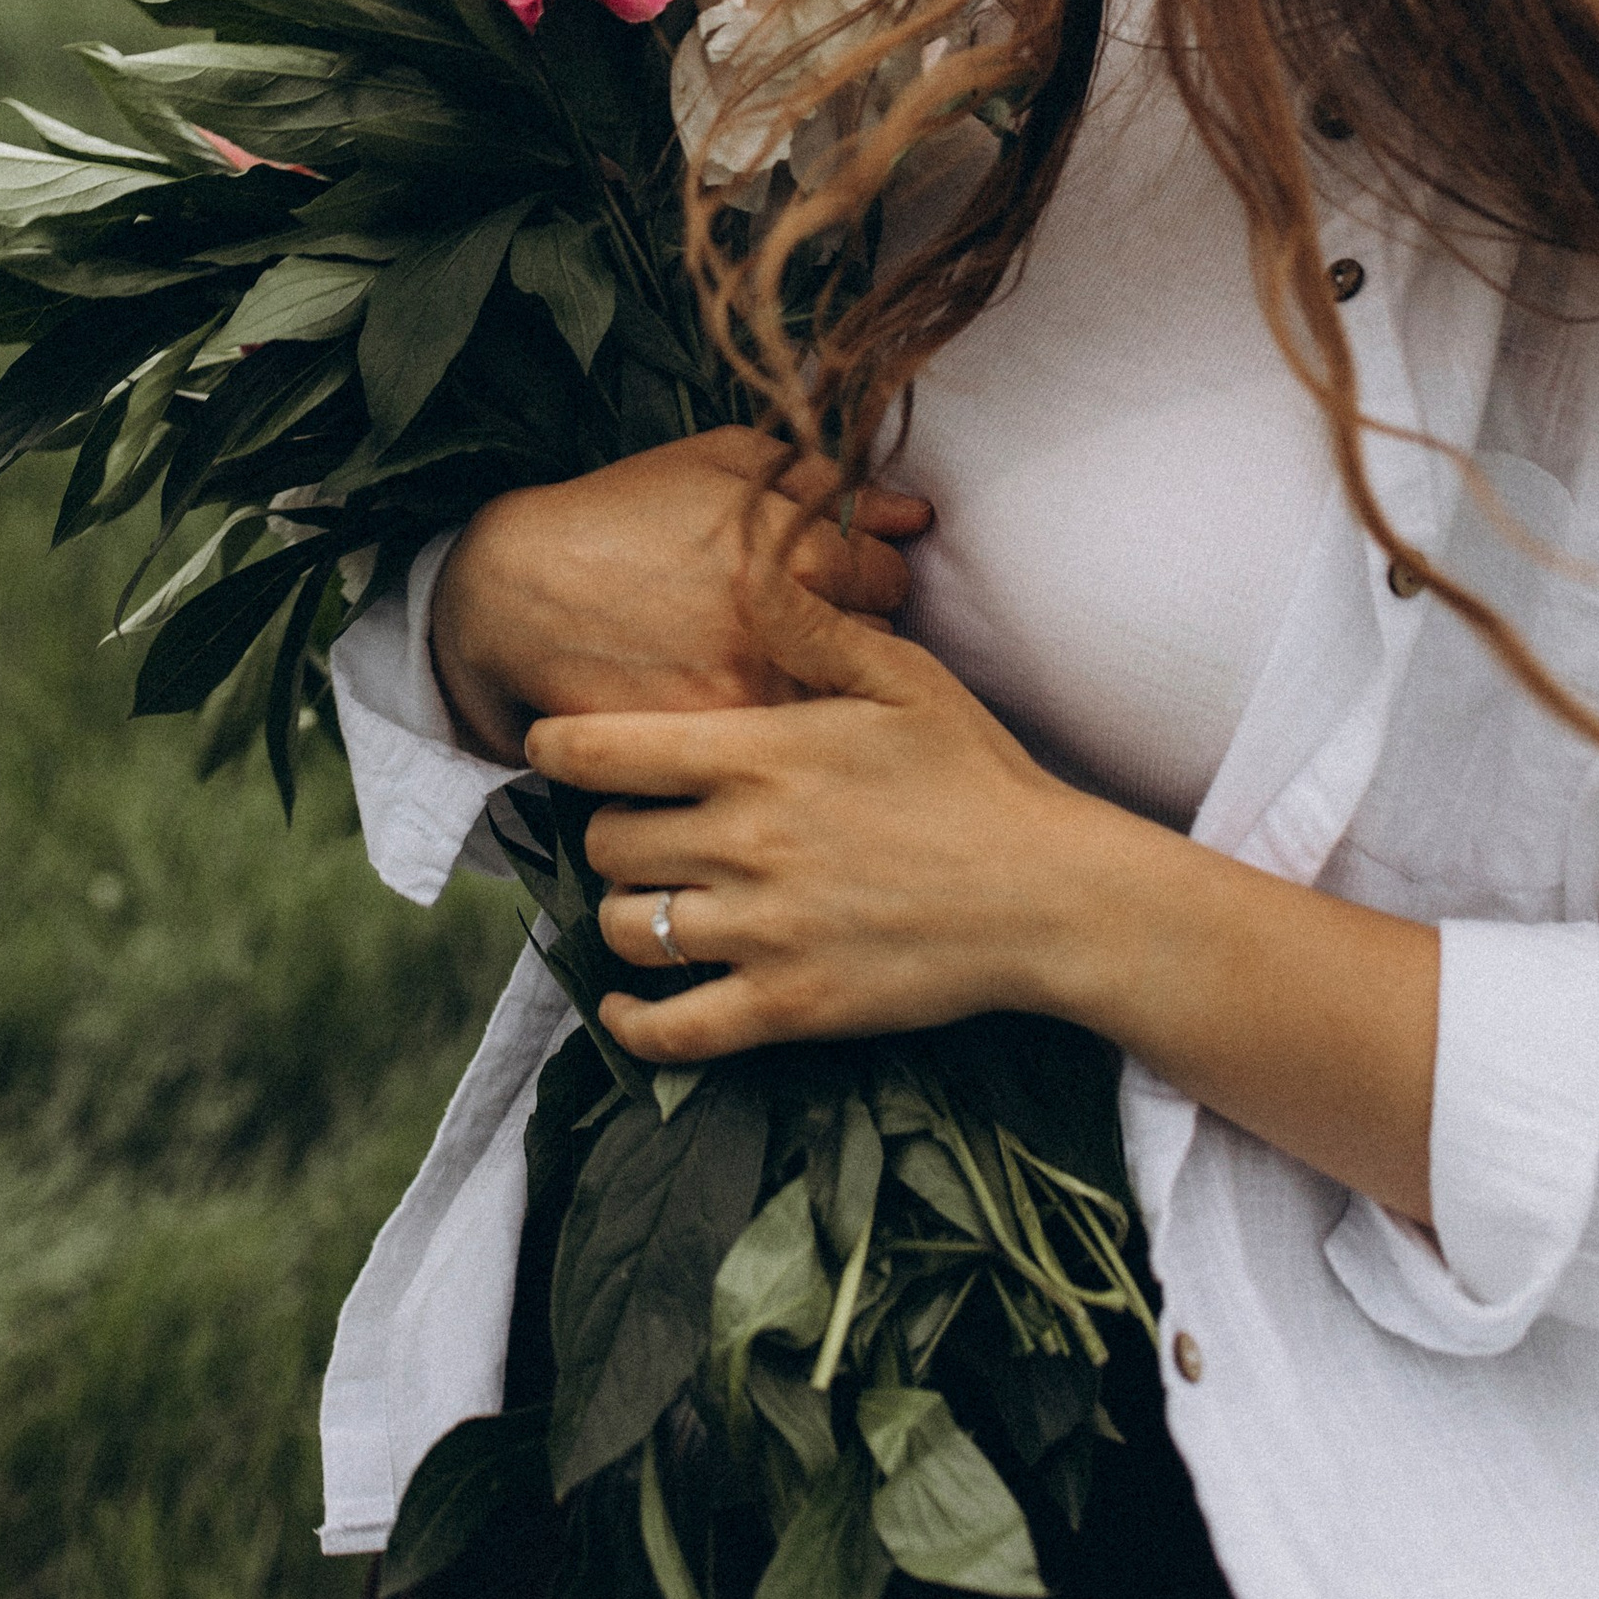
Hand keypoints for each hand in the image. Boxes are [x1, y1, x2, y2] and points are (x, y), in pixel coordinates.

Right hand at [428, 427, 930, 766]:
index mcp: (789, 545)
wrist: (514, 594)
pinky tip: (748, 705)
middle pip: (879, 643)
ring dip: (824, 689)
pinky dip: (781, 732)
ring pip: (841, 706)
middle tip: (803, 627)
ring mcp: (748, 695)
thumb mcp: (717, 463)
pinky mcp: (711, 747)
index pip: (890, 573)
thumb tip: (916, 515)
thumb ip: (825, 482)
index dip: (862, 574)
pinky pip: (787, 748)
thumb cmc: (623, 513)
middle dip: (850, 633)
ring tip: (776, 666)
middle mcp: (780, 626)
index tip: (830, 580)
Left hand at [528, 557, 1441, 1227]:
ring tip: (649, 902)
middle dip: (607, 833)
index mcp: (756, 753)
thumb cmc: (979, 775)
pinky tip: (628, 1006)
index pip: (601, 751)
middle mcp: (742, 841)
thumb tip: (754, 568)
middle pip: (605, 845)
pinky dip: (634, 1023)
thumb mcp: (904, 676)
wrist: (1049, 895)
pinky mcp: (788, 1005)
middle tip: (634, 828)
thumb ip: (814, 626)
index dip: (556, 749)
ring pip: (627, 930)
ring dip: (623, 916)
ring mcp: (761, 930)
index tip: (548, 749)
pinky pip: (672, 1030)